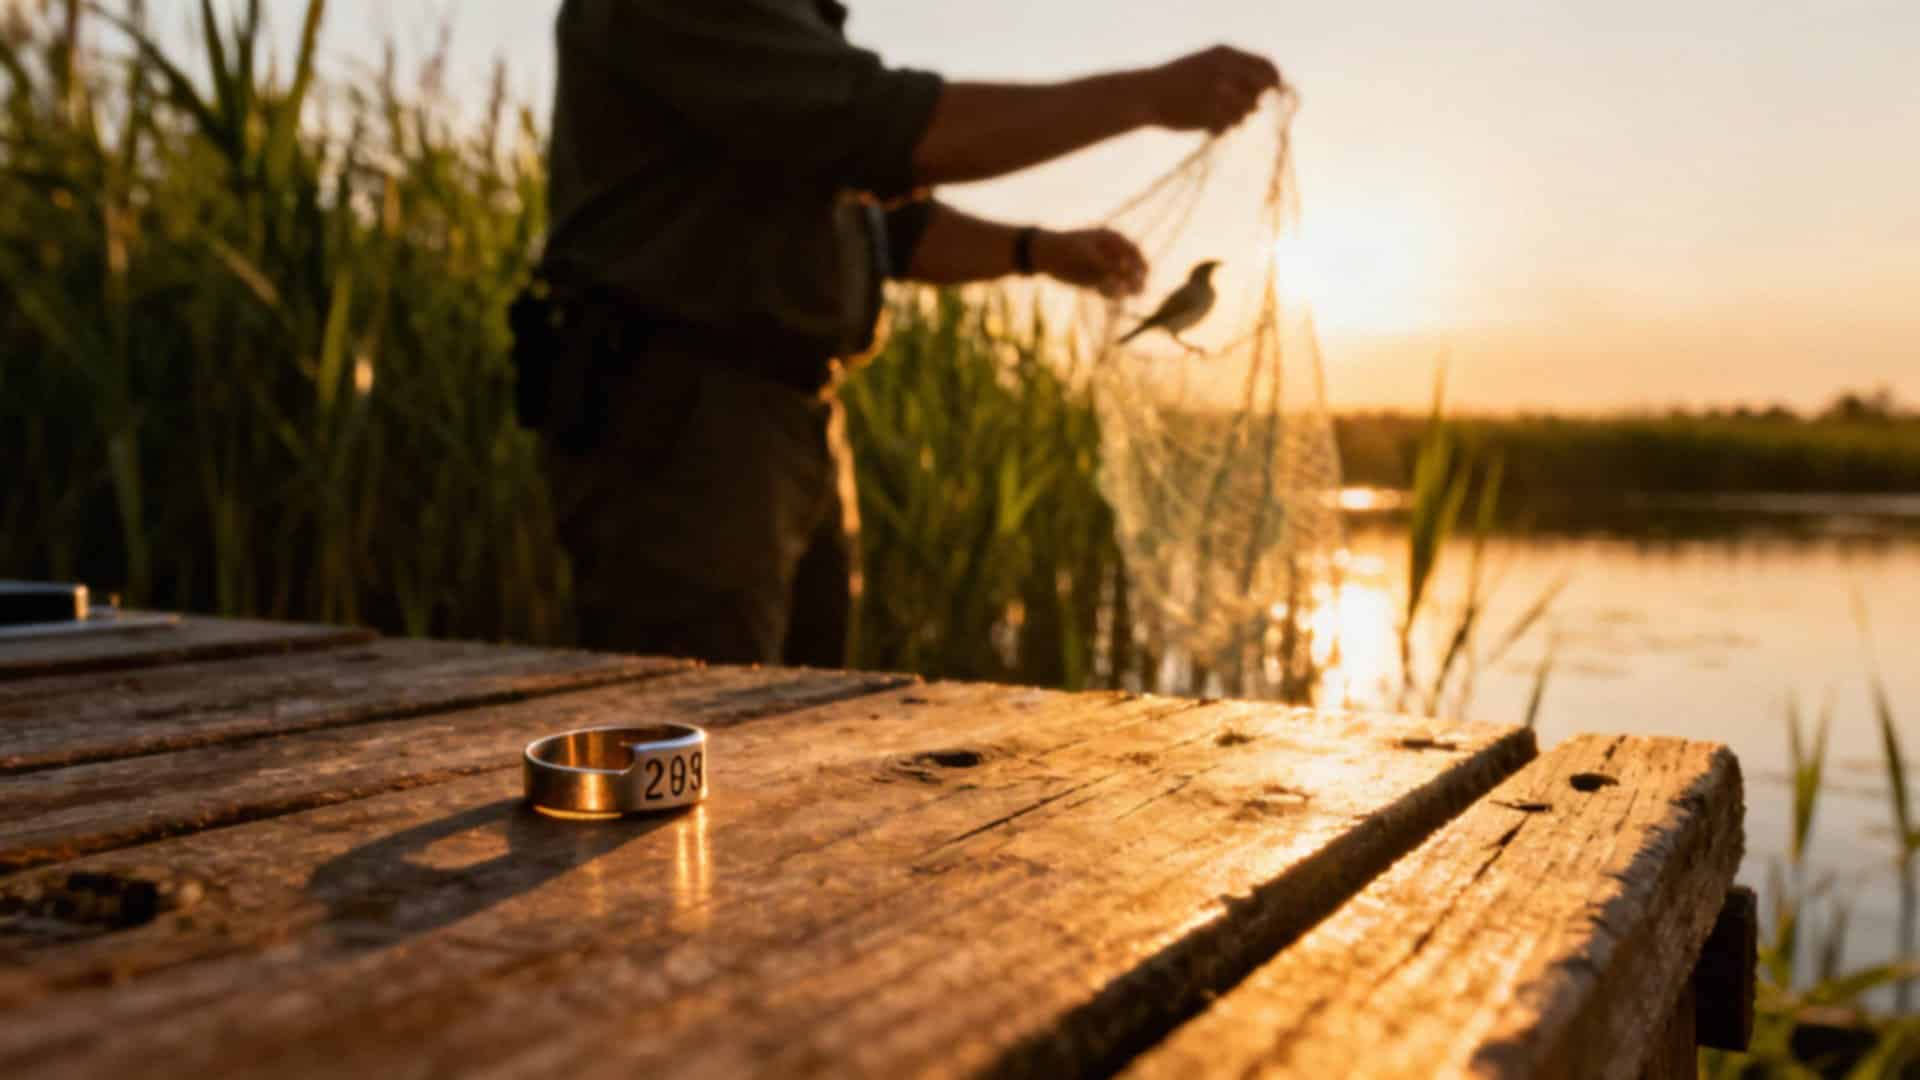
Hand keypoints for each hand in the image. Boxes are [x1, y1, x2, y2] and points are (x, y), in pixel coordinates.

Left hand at [1033, 228, 1146, 297]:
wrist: (1046, 255)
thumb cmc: (1066, 248)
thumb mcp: (1084, 253)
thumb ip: (1102, 265)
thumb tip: (1117, 277)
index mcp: (1114, 241)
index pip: (1134, 253)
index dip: (1139, 264)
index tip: (1141, 275)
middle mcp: (1113, 255)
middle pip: (1132, 270)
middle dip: (1135, 280)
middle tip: (1134, 289)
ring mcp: (1106, 269)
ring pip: (1124, 282)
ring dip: (1126, 290)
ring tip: (1117, 292)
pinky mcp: (1098, 282)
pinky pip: (1110, 290)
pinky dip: (1110, 293)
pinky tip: (1099, 291)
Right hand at [1139, 46, 1283, 133]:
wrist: (1146, 94)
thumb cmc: (1178, 80)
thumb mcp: (1207, 64)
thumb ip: (1237, 72)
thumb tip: (1269, 89)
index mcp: (1226, 55)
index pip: (1267, 68)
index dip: (1273, 81)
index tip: (1272, 92)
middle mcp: (1226, 72)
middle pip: (1259, 93)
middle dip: (1250, 102)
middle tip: (1230, 105)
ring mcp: (1219, 95)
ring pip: (1246, 112)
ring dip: (1233, 116)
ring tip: (1210, 112)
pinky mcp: (1211, 116)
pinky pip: (1228, 127)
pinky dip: (1219, 127)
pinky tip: (1201, 120)